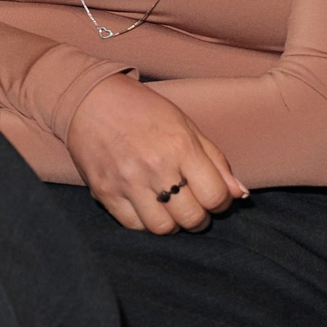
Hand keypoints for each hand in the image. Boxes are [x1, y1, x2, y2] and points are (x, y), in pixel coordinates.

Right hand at [64, 74, 246, 233]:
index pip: (215, 197)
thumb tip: (239, 194)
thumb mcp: (184, 124)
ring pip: (163, 228)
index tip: (213, 195)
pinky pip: (133, 225)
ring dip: (172, 222)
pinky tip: (145, 205)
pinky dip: (144, 220)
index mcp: (180, 146)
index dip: (221, 202)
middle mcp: (154, 167)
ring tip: (169, 208)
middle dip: (199, 217)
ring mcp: (127, 181)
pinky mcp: (104, 191)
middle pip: (191, 218)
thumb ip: (215, 160)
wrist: (88, 98)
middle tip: (193, 206)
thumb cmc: (142, 109)